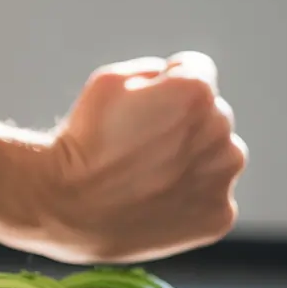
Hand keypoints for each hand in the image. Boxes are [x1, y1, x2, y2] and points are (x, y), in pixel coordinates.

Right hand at [42, 52, 247, 262]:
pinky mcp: (217, 216)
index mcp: (196, 92)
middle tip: (136, 148)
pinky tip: (152, 203)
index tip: (139, 108)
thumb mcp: (107, 81)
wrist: (66, 206)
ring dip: (190, 164)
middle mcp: (220, 132)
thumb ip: (151, 71)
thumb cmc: (83, 142)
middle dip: (181, 127)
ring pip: (214, 160)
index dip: (164, 86)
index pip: (197, 72)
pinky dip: (188, 202)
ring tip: (144, 178)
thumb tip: (169, 81)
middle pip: (209, 118)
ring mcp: (221, 178)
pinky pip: (209, 200)